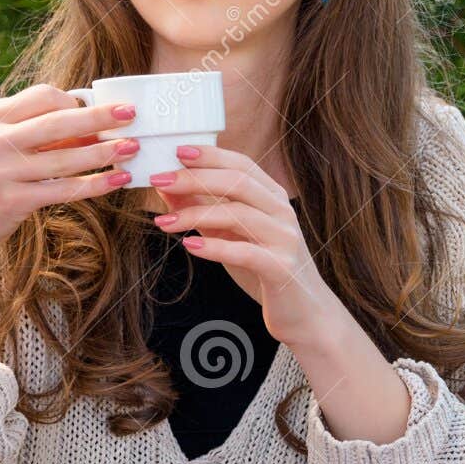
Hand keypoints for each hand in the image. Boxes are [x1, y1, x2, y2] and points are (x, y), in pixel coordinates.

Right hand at [0, 84, 140, 263]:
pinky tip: (116, 181)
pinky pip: (63, 190)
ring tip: (132, 148)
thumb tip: (91, 127)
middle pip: (58, 122)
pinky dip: (94, 185)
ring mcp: (0, 172)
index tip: (102, 108)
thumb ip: (35, 135)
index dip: (76, 100)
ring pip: (65, 159)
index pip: (41, 96)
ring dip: (104, 153)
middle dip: (99, 117)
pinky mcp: (10, 201)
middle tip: (131, 114)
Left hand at [147, 143, 339, 346]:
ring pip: (239, 214)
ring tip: (164, 223)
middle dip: (195, 178)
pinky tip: (190, 246)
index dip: (210, 155)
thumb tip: (166, 187)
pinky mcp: (281, 268)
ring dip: (196, 215)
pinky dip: (215, 247)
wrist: (305, 312)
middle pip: (238, 183)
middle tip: (160, 180)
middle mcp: (282, 212)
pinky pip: (246, 252)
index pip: (242, 165)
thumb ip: (204, 209)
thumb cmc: (264, 268)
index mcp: (273, 198)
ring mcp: (285, 239)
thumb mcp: (232, 235)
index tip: (176, 151)